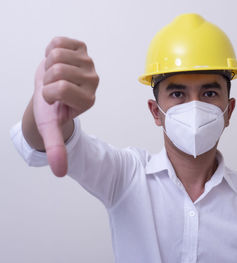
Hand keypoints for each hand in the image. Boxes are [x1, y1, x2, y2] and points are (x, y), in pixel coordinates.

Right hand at [33, 37, 98, 176]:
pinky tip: (58, 62)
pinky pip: (58, 41)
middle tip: (53, 86)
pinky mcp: (82, 48)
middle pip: (58, 70)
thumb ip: (56, 148)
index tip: (53, 100)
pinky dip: (50, 50)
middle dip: (47, 78)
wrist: (50, 90)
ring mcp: (89, 63)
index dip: (47, 93)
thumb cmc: (50, 108)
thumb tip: (60, 172)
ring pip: (57, 54)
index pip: (60, 88)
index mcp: (88, 100)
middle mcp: (94, 81)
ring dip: (48, 65)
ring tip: (55, 75)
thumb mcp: (50, 128)